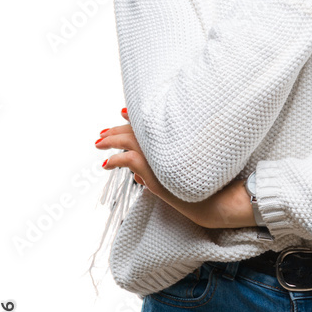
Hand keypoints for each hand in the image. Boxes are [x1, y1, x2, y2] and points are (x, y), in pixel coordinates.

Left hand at [95, 109, 256, 229]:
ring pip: (127, 140)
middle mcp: (165, 143)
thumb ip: (156, 171)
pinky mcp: (152, 168)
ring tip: (99, 144)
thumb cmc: (202, 188)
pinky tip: (107, 164)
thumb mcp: (177, 173)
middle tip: (103, 134)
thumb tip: (138, 176)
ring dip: (110, 140)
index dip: (133, 117)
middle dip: (116, 130)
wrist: (211, 199)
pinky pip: (127, 159)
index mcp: (173, 140)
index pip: (148, 123)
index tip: (122, 112)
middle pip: (135, 130)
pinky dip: (115, 160)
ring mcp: (158, 154)